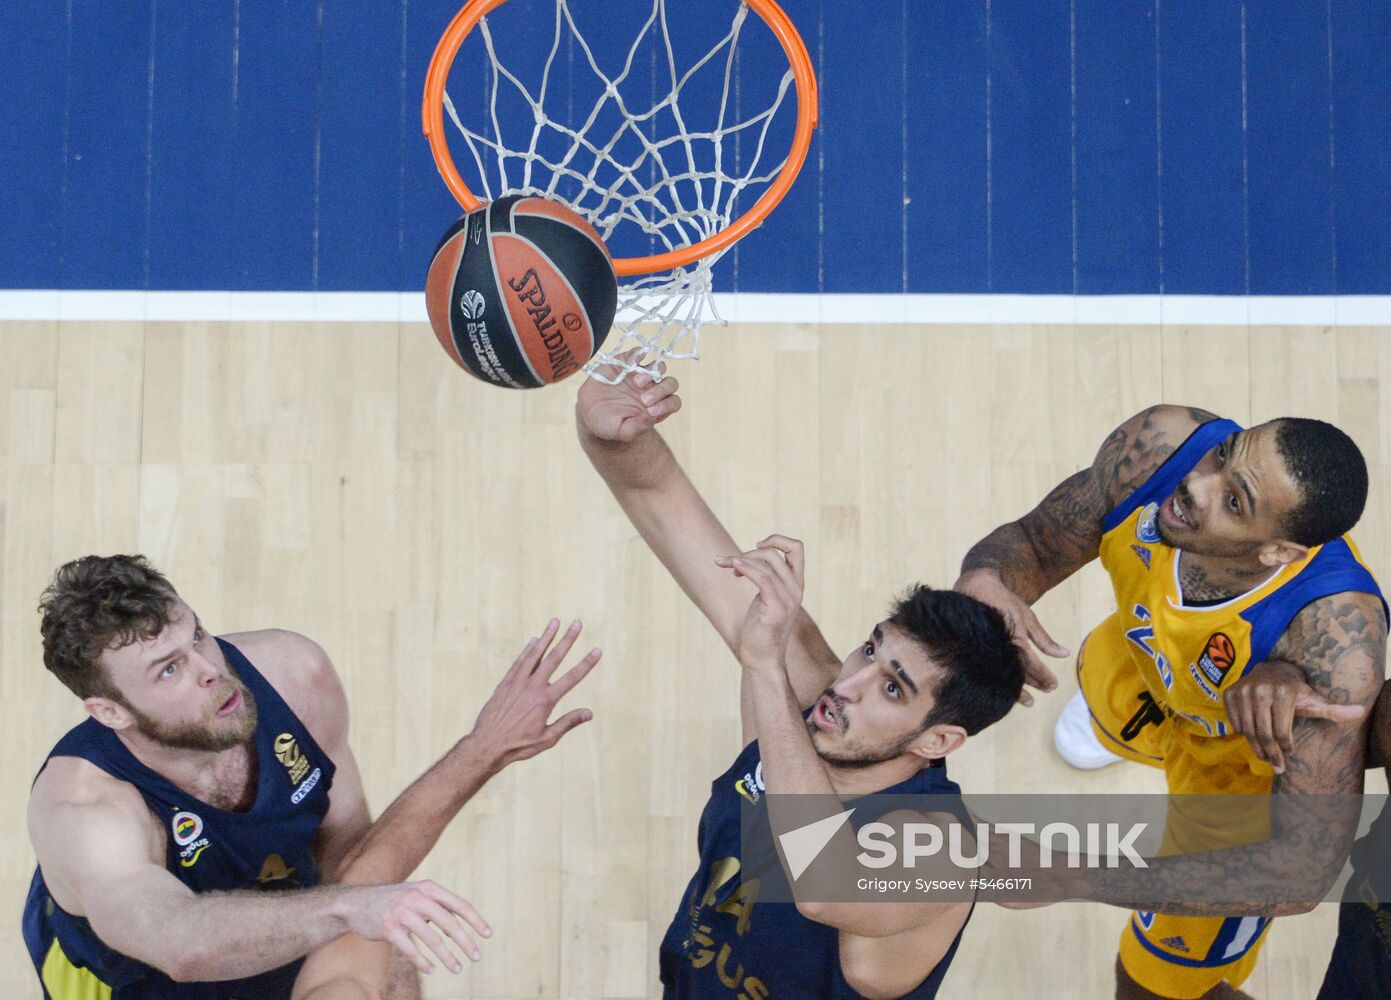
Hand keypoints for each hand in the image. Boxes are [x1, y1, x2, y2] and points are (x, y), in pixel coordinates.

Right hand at [345, 879, 491, 974]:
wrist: (357, 903)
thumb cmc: (394, 901)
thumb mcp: (418, 894)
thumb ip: (439, 906)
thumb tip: (461, 927)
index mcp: (429, 888)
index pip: (459, 905)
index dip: (476, 920)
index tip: (488, 935)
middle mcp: (417, 898)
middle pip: (449, 923)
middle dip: (465, 942)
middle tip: (476, 957)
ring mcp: (402, 913)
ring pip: (432, 939)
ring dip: (447, 956)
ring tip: (458, 969)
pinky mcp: (389, 928)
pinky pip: (411, 949)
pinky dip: (423, 961)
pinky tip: (432, 969)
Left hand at [469, 619, 600, 767]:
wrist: (487, 745)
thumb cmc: (519, 745)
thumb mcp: (547, 739)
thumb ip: (568, 723)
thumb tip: (589, 713)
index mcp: (546, 700)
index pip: (572, 677)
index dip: (586, 663)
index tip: (597, 650)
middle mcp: (532, 687)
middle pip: (554, 658)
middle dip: (568, 639)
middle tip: (577, 623)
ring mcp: (517, 683)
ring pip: (535, 655)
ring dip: (546, 637)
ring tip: (555, 622)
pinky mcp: (505, 683)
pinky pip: (519, 662)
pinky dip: (528, 650)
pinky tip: (534, 641)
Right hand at [576, 349, 681, 443]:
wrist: (587, 412)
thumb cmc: (608, 424)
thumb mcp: (622, 431)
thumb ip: (638, 427)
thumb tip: (652, 416)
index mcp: (656, 406)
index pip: (673, 403)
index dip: (666, 406)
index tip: (650, 411)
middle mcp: (652, 389)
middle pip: (670, 384)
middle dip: (661, 390)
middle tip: (645, 399)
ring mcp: (640, 374)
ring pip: (658, 367)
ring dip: (652, 373)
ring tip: (637, 382)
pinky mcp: (626, 363)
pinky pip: (638, 354)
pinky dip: (638, 354)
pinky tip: (633, 362)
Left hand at [716, 535, 805, 668]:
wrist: (762, 657)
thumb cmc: (760, 628)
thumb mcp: (766, 597)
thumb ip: (766, 578)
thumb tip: (749, 557)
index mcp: (796, 584)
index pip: (797, 548)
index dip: (777, 539)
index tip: (758, 544)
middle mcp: (796, 590)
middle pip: (775, 554)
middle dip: (749, 552)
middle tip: (731, 563)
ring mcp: (788, 600)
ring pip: (765, 565)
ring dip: (740, 559)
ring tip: (723, 564)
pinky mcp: (776, 610)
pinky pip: (762, 579)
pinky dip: (745, 568)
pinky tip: (731, 568)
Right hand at [955, 569, 1065, 705]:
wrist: (975, 586)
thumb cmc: (1004, 600)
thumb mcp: (1028, 616)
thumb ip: (1044, 639)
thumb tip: (1064, 655)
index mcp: (1014, 636)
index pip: (1031, 664)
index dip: (1043, 676)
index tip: (1053, 685)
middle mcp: (999, 645)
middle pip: (1017, 672)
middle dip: (1033, 683)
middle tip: (1047, 691)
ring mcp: (986, 648)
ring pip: (1003, 675)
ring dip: (1017, 689)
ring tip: (1029, 701)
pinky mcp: (977, 650)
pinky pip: (991, 670)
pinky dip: (1001, 680)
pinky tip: (1009, 689)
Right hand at [1224, 659, 1366, 773]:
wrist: (1270, 669)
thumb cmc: (1296, 691)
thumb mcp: (1315, 700)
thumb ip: (1335, 709)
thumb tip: (1361, 712)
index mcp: (1283, 692)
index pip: (1281, 731)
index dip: (1286, 747)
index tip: (1289, 752)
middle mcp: (1260, 689)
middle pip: (1263, 734)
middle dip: (1271, 754)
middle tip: (1276, 766)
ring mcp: (1242, 691)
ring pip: (1248, 731)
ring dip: (1256, 748)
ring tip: (1265, 756)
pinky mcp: (1229, 693)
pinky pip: (1235, 723)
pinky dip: (1244, 734)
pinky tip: (1253, 736)